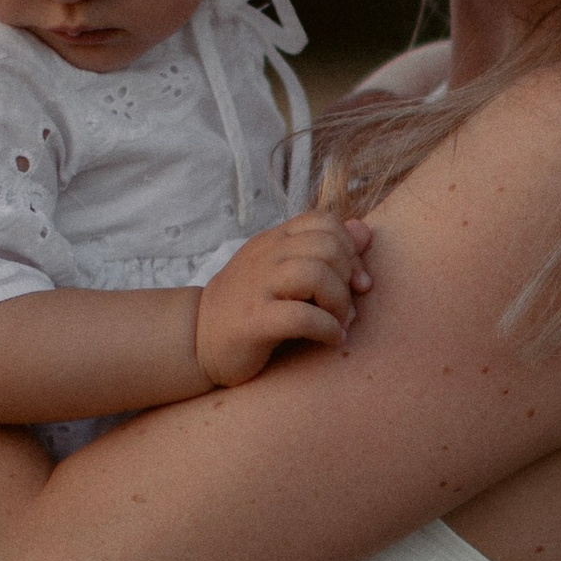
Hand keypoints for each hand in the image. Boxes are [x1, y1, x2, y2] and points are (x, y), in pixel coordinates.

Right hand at [194, 208, 373, 389]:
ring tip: (338, 324)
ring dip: (339, 303)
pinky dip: (327, 329)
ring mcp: (256, 286)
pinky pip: (301, 316)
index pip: (323, 220)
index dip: (349, 247)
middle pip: (326, 246)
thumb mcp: (286, 272)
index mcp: (274, 241)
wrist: (196, 339)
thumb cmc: (251, 307)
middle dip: (348, 278)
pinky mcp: (252, 321)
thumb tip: (364, 232)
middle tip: (345, 307)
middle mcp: (264, 256)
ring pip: (315, 274)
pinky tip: (331, 339)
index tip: (354, 281)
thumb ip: (324, 251)